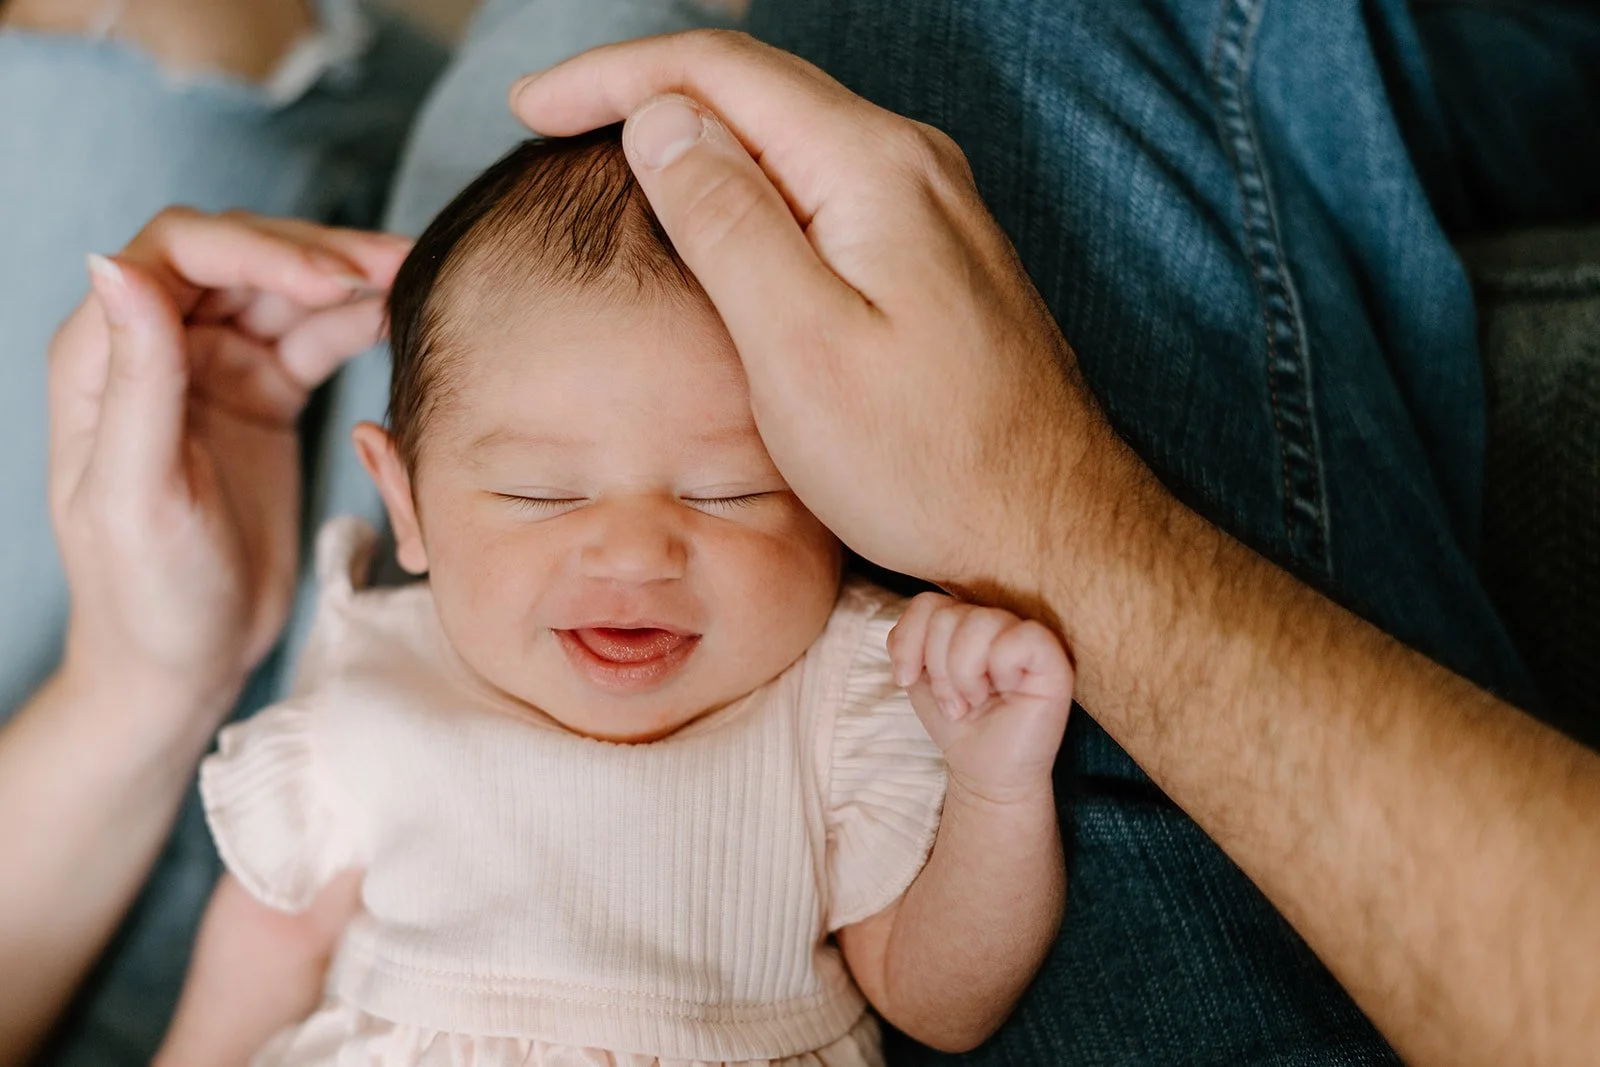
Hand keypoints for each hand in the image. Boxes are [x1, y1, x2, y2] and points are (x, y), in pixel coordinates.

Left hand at [49, 208, 408, 716]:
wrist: (185, 663)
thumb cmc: (143, 594)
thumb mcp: (136, 494)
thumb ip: (136, 380)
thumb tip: (116, 265)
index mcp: (101, 358)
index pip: (178, 256)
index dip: (258, 252)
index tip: (332, 283)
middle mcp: (156, 348)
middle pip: (239, 259)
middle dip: (317, 255)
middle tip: (397, 267)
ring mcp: (213, 370)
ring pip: (284, 292)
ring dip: (348, 281)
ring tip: (418, 279)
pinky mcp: (263, 397)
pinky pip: (314, 339)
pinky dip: (358, 324)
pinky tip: (400, 320)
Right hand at [510, 32, 1130, 605]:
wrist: (1045, 529)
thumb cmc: (926, 462)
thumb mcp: (798, 347)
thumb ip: (726, 221)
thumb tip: (662, 121)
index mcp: (874, 169)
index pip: (720, 72)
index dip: (610, 75)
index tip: (530, 105)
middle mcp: (911, 165)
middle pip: (756, 89)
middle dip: (646, 93)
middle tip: (552, 123)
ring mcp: (929, 208)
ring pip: (788, 137)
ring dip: (697, 138)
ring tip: (612, 164)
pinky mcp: (931, 256)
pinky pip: (821, 186)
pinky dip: (748, 187)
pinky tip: (712, 221)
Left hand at [888, 593, 1072, 803]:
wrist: (986, 772)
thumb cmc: (958, 724)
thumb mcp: (917, 679)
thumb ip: (906, 641)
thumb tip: (908, 628)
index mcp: (966, 621)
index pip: (927, 603)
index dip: (909, 642)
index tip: (910, 680)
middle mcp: (997, 622)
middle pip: (948, 615)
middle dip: (939, 668)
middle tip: (955, 702)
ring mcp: (1025, 636)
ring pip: (980, 621)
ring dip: (965, 673)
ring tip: (975, 700)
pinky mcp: (1054, 658)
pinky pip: (1021, 636)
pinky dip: (1001, 667)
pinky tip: (1007, 690)